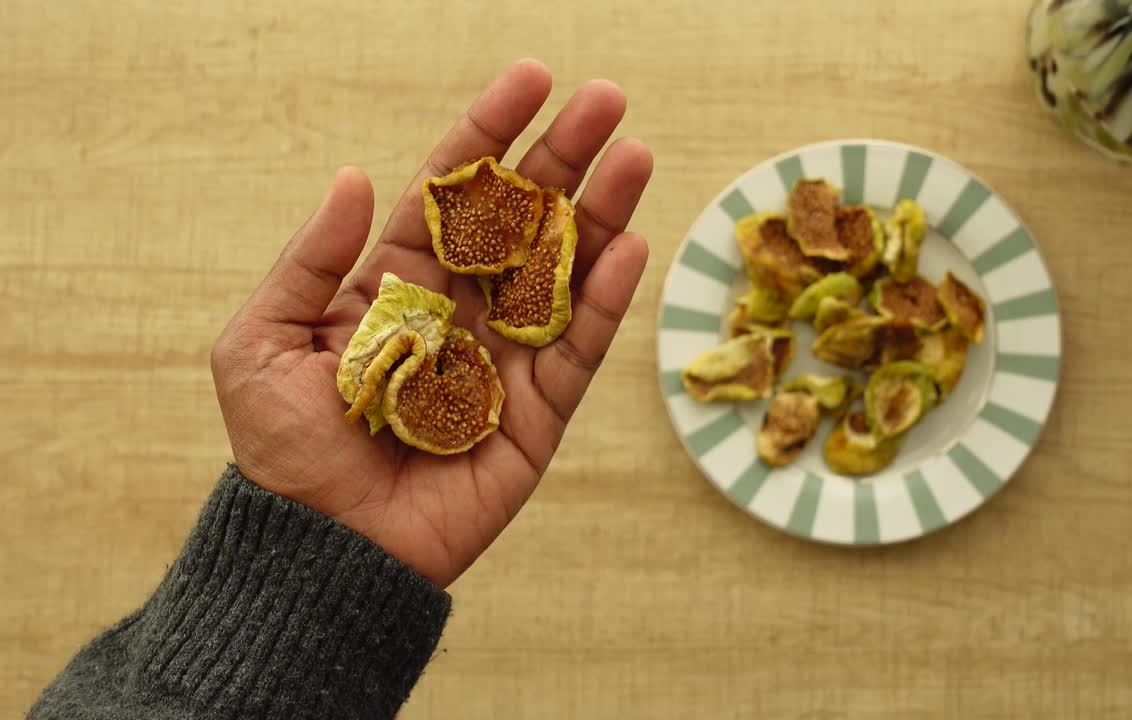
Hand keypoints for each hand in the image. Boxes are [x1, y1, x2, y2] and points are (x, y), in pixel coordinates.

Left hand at [211, 59, 651, 586]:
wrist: (319, 550)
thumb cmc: (281, 449)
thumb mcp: (261, 342)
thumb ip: (310, 261)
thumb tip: (354, 176)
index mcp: (396, 284)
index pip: (452, 194)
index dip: (490, 133)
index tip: (531, 77)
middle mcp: (459, 312)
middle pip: (522, 221)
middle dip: (564, 157)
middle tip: (609, 99)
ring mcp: (504, 362)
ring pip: (563, 275)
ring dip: (602, 215)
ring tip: (638, 155)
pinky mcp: (536, 418)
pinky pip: (578, 352)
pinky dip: (606, 302)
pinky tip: (632, 247)